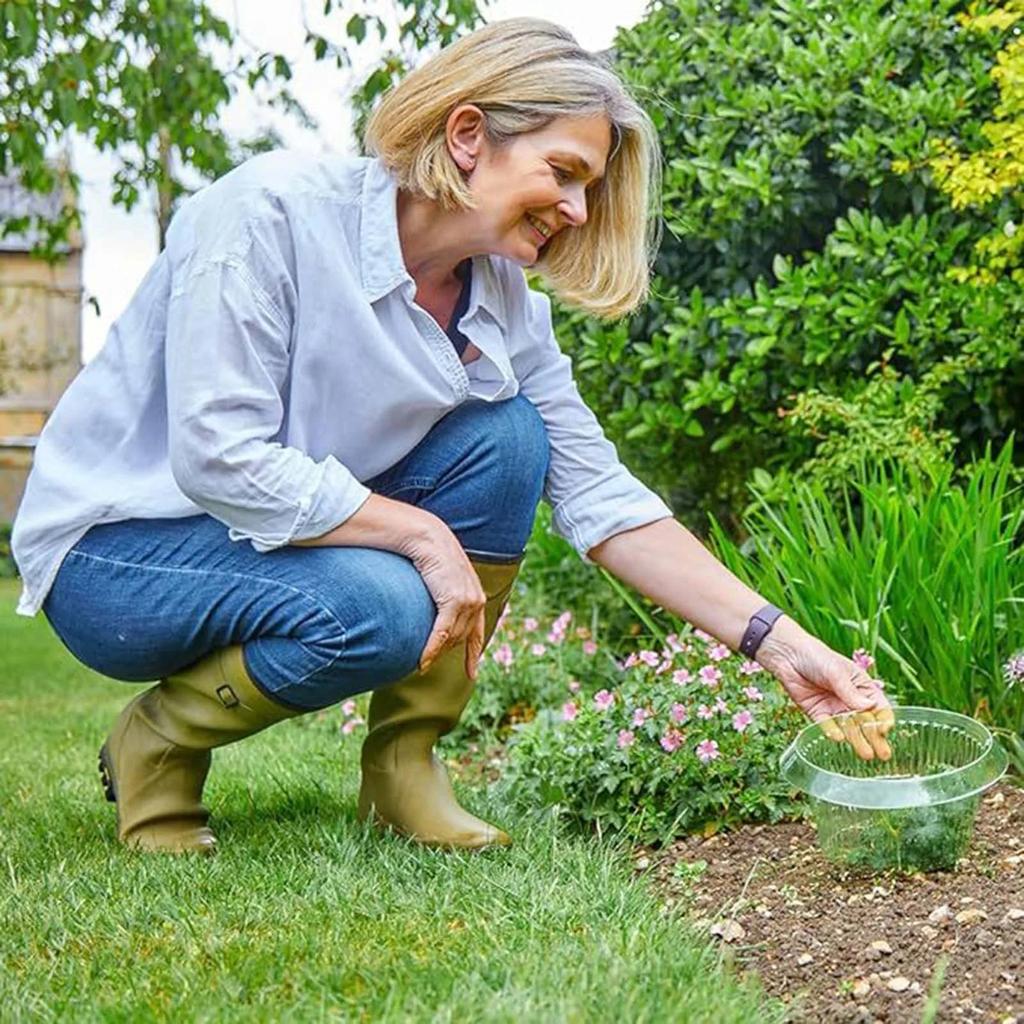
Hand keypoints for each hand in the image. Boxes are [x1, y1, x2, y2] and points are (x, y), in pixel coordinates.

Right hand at [407, 521, 485, 679]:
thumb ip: (442, 594)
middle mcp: (476, 601)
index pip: (476, 632)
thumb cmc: (429, 554)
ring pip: (450, 639)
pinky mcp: (453, 601)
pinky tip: (422, 663)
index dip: (473, 654)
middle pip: (459, 639)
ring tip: (420, 665)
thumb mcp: (440, 578)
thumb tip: (431, 607)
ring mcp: (467, 602)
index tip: (471, 674)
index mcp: (475, 596)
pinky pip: (441, 634)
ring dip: (436, 655)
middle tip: (426, 662)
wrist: (427, 538)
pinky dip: (431, 651)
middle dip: (444, 653)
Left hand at [755, 618, 893, 760]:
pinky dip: (832, 731)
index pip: (878, 706)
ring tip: (866, 754)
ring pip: (848, 727)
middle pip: (866, 721)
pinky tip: (838, 738)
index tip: (885, 729)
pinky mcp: (817, 712)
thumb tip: (870, 707)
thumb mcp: (837, 672)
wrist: (788, 656)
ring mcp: (834, 707)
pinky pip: (826, 725)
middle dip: (875, 737)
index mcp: (862, 687)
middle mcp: (850, 699)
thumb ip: (850, 692)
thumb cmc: (817, 657)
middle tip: (883, 754)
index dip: (883, 718)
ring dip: (857, 740)